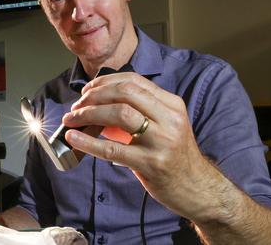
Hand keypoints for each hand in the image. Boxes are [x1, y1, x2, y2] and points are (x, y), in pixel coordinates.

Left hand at [62, 72, 216, 219]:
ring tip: (72, 119)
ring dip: (90, 114)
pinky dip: (88, 141)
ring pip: (120, 114)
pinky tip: (74, 138)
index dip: (105, 82)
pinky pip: (112, 149)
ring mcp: (161, 141)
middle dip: (95, 96)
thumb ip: (139, 112)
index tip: (87, 90)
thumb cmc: (175, 156)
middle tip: (77, 105)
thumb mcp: (165, 126)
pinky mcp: (151, 164)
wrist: (198, 189)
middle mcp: (169, 119)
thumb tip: (98, 105)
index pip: (134, 81)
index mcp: (172, 105)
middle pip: (125, 93)